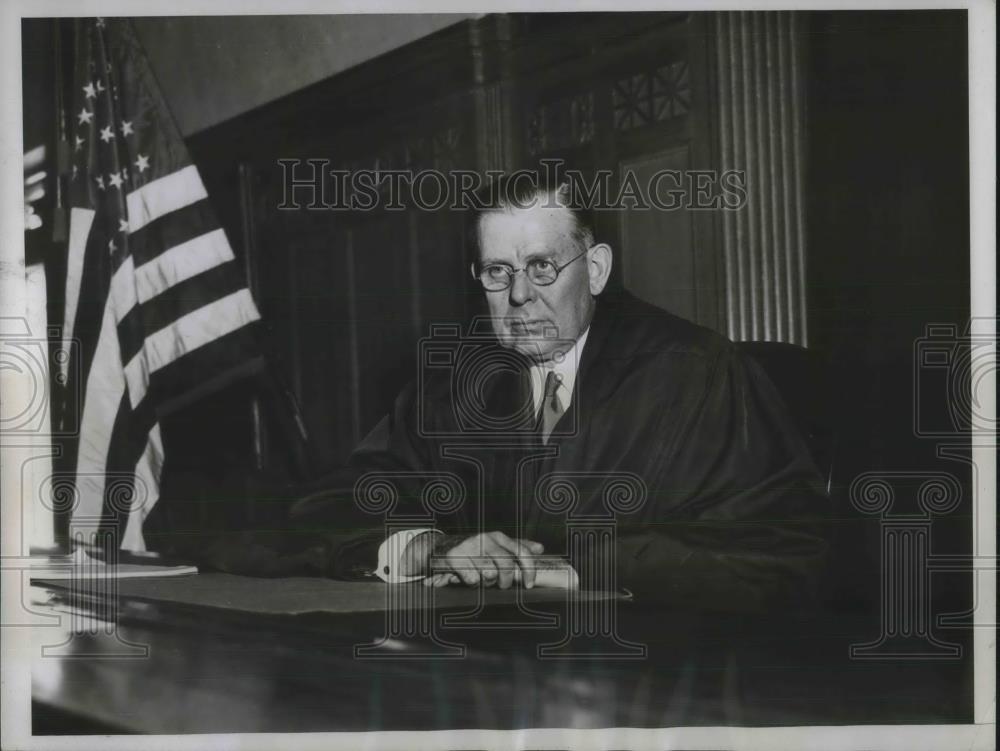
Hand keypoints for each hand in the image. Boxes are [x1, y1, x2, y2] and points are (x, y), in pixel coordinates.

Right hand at [421, 531, 544, 588]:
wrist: (439, 547)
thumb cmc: (472, 550)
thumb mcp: (495, 545)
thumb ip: (517, 547)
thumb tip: (539, 548)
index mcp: (497, 536)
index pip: (521, 551)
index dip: (529, 569)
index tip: (529, 583)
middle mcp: (485, 539)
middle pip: (506, 565)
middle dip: (506, 581)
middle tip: (501, 585)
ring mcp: (469, 547)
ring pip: (489, 575)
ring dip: (485, 582)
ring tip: (479, 577)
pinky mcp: (454, 557)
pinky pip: (472, 579)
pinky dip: (470, 583)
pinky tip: (466, 576)